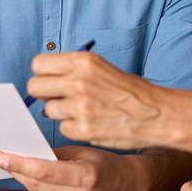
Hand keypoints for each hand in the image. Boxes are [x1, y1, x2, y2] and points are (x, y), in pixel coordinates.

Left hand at [0, 145, 144, 190]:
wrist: (129, 185)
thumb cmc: (106, 163)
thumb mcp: (83, 151)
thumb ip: (55, 154)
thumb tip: (26, 153)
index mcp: (86, 177)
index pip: (43, 172)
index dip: (18, 163)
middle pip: (37, 184)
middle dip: (16, 170)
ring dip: (26, 179)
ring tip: (16, 165)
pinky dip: (39, 190)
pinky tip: (37, 180)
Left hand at [28, 51, 191, 159]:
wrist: (156, 113)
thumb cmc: (130, 90)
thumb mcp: (102, 67)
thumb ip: (73, 69)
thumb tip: (46, 76)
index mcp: (83, 61)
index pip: (38, 64)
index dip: (44, 73)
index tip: (52, 79)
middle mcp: (78, 81)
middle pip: (35, 86)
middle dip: (45, 93)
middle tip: (60, 96)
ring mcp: (80, 107)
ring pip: (47, 109)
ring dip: (60, 111)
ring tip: (82, 110)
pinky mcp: (82, 129)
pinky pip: (62, 128)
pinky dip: (73, 127)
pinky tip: (90, 122)